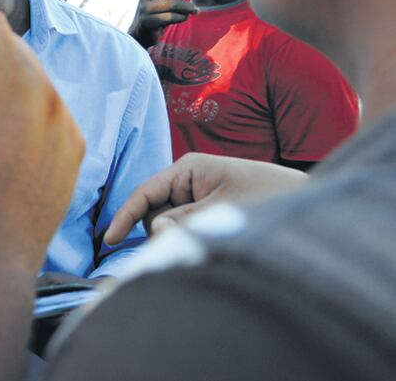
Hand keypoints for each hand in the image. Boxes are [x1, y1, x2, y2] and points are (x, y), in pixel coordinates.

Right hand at [103, 152, 307, 244]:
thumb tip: (154, 231)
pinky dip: (183, 233)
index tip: (108, 239)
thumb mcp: (222, 210)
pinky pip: (181, 222)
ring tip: (206, 237)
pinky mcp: (204, 203)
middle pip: (152, 208)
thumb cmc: (267, 197)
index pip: (144, 192)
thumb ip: (185, 220)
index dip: (124, 216)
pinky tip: (200, 238)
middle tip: (183, 243)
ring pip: (165, 219)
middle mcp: (187, 176)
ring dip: (174, 233)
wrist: (303, 198)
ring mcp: (195, 190)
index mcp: (188, 168)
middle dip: (156, 229)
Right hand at [128, 0, 204, 46]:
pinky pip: (170, 17)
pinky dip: (181, 17)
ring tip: (197, 11)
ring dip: (188, 6)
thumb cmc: (158, 15)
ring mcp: (145, 8)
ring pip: (172, 2)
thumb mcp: (167, 0)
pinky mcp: (148, 21)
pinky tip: (184, 18)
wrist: (141, 35)